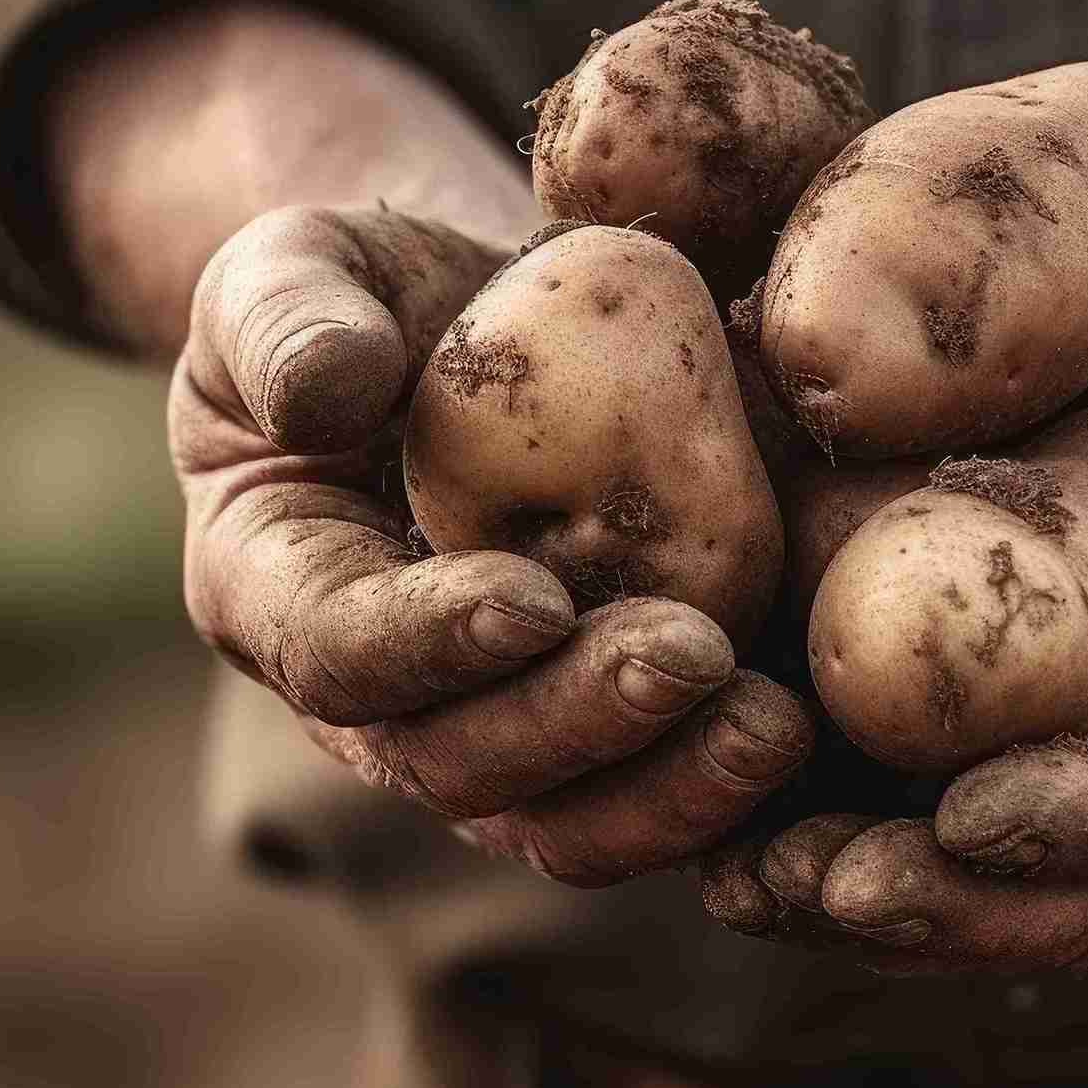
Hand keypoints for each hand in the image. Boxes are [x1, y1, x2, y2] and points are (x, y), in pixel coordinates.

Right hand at [171, 201, 813, 886]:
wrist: (477, 323)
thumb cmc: (365, 292)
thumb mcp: (292, 269)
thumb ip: (285, 322)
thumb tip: (325, 394)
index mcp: (275, 591)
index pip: (336, 652)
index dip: (429, 642)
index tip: (532, 598)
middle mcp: (378, 698)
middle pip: (460, 763)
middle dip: (576, 721)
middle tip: (688, 657)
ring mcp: (494, 729)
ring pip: (564, 818)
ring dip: (668, 789)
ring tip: (770, 727)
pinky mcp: (604, 734)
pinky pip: (655, 800)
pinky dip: (728, 795)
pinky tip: (812, 739)